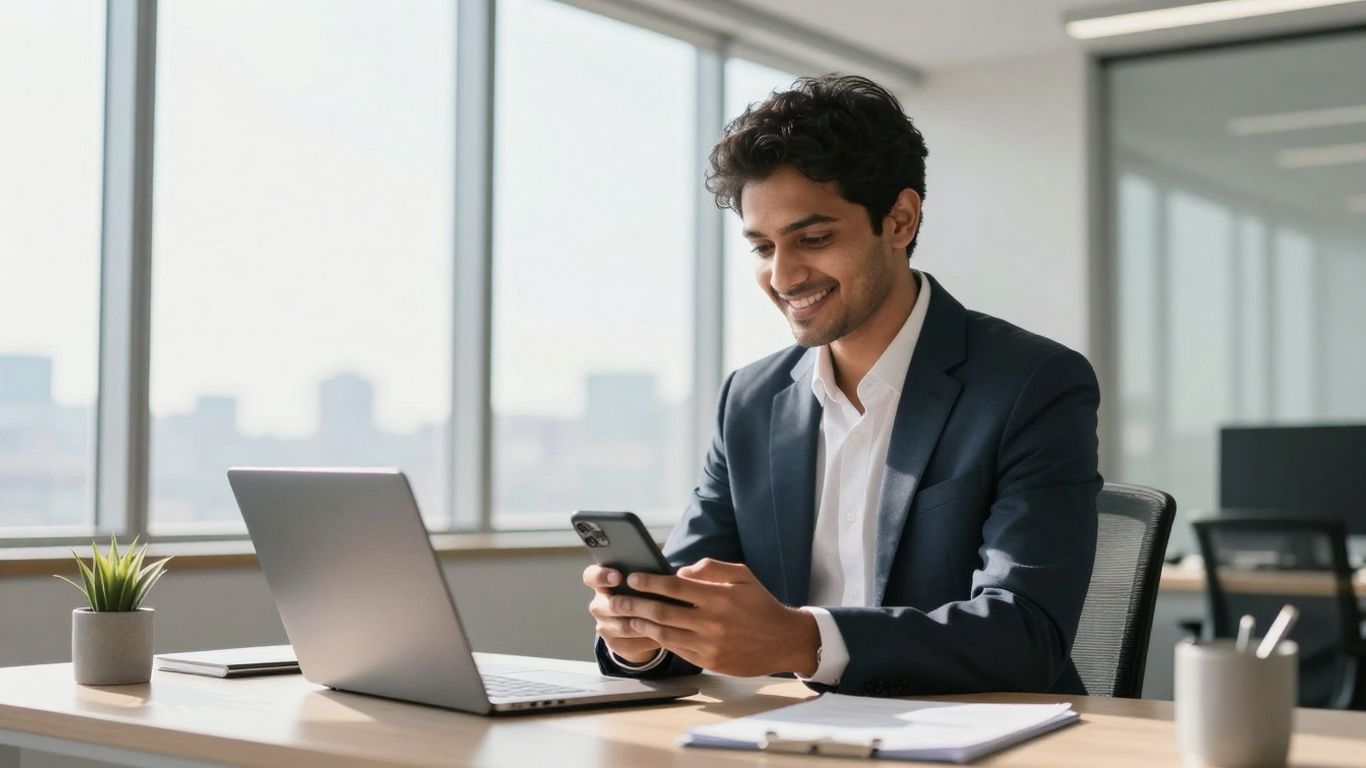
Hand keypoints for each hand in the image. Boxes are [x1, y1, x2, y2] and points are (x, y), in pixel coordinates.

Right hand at [583, 564, 662, 664]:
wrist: (637, 626)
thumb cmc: (642, 594)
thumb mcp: (641, 583)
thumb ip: (645, 577)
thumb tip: (665, 573)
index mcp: (601, 584)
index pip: (591, 576)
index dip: (602, 576)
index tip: (618, 577)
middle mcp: (598, 606)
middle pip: (612, 605)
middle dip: (633, 604)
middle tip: (653, 602)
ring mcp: (604, 627)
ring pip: (625, 627)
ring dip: (647, 623)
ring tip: (668, 619)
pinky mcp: (614, 645)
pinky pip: (634, 643)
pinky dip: (651, 638)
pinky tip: (667, 634)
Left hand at [611, 558, 819, 676]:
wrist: (783, 640)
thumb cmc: (760, 604)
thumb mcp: (743, 575)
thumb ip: (711, 568)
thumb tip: (681, 572)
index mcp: (719, 597)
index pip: (675, 587)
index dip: (650, 582)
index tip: (633, 577)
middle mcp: (712, 622)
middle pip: (663, 612)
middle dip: (635, 603)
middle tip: (617, 598)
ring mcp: (709, 644)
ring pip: (665, 633)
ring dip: (641, 624)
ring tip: (625, 616)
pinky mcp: (709, 661)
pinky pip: (677, 649)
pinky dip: (659, 639)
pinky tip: (648, 631)